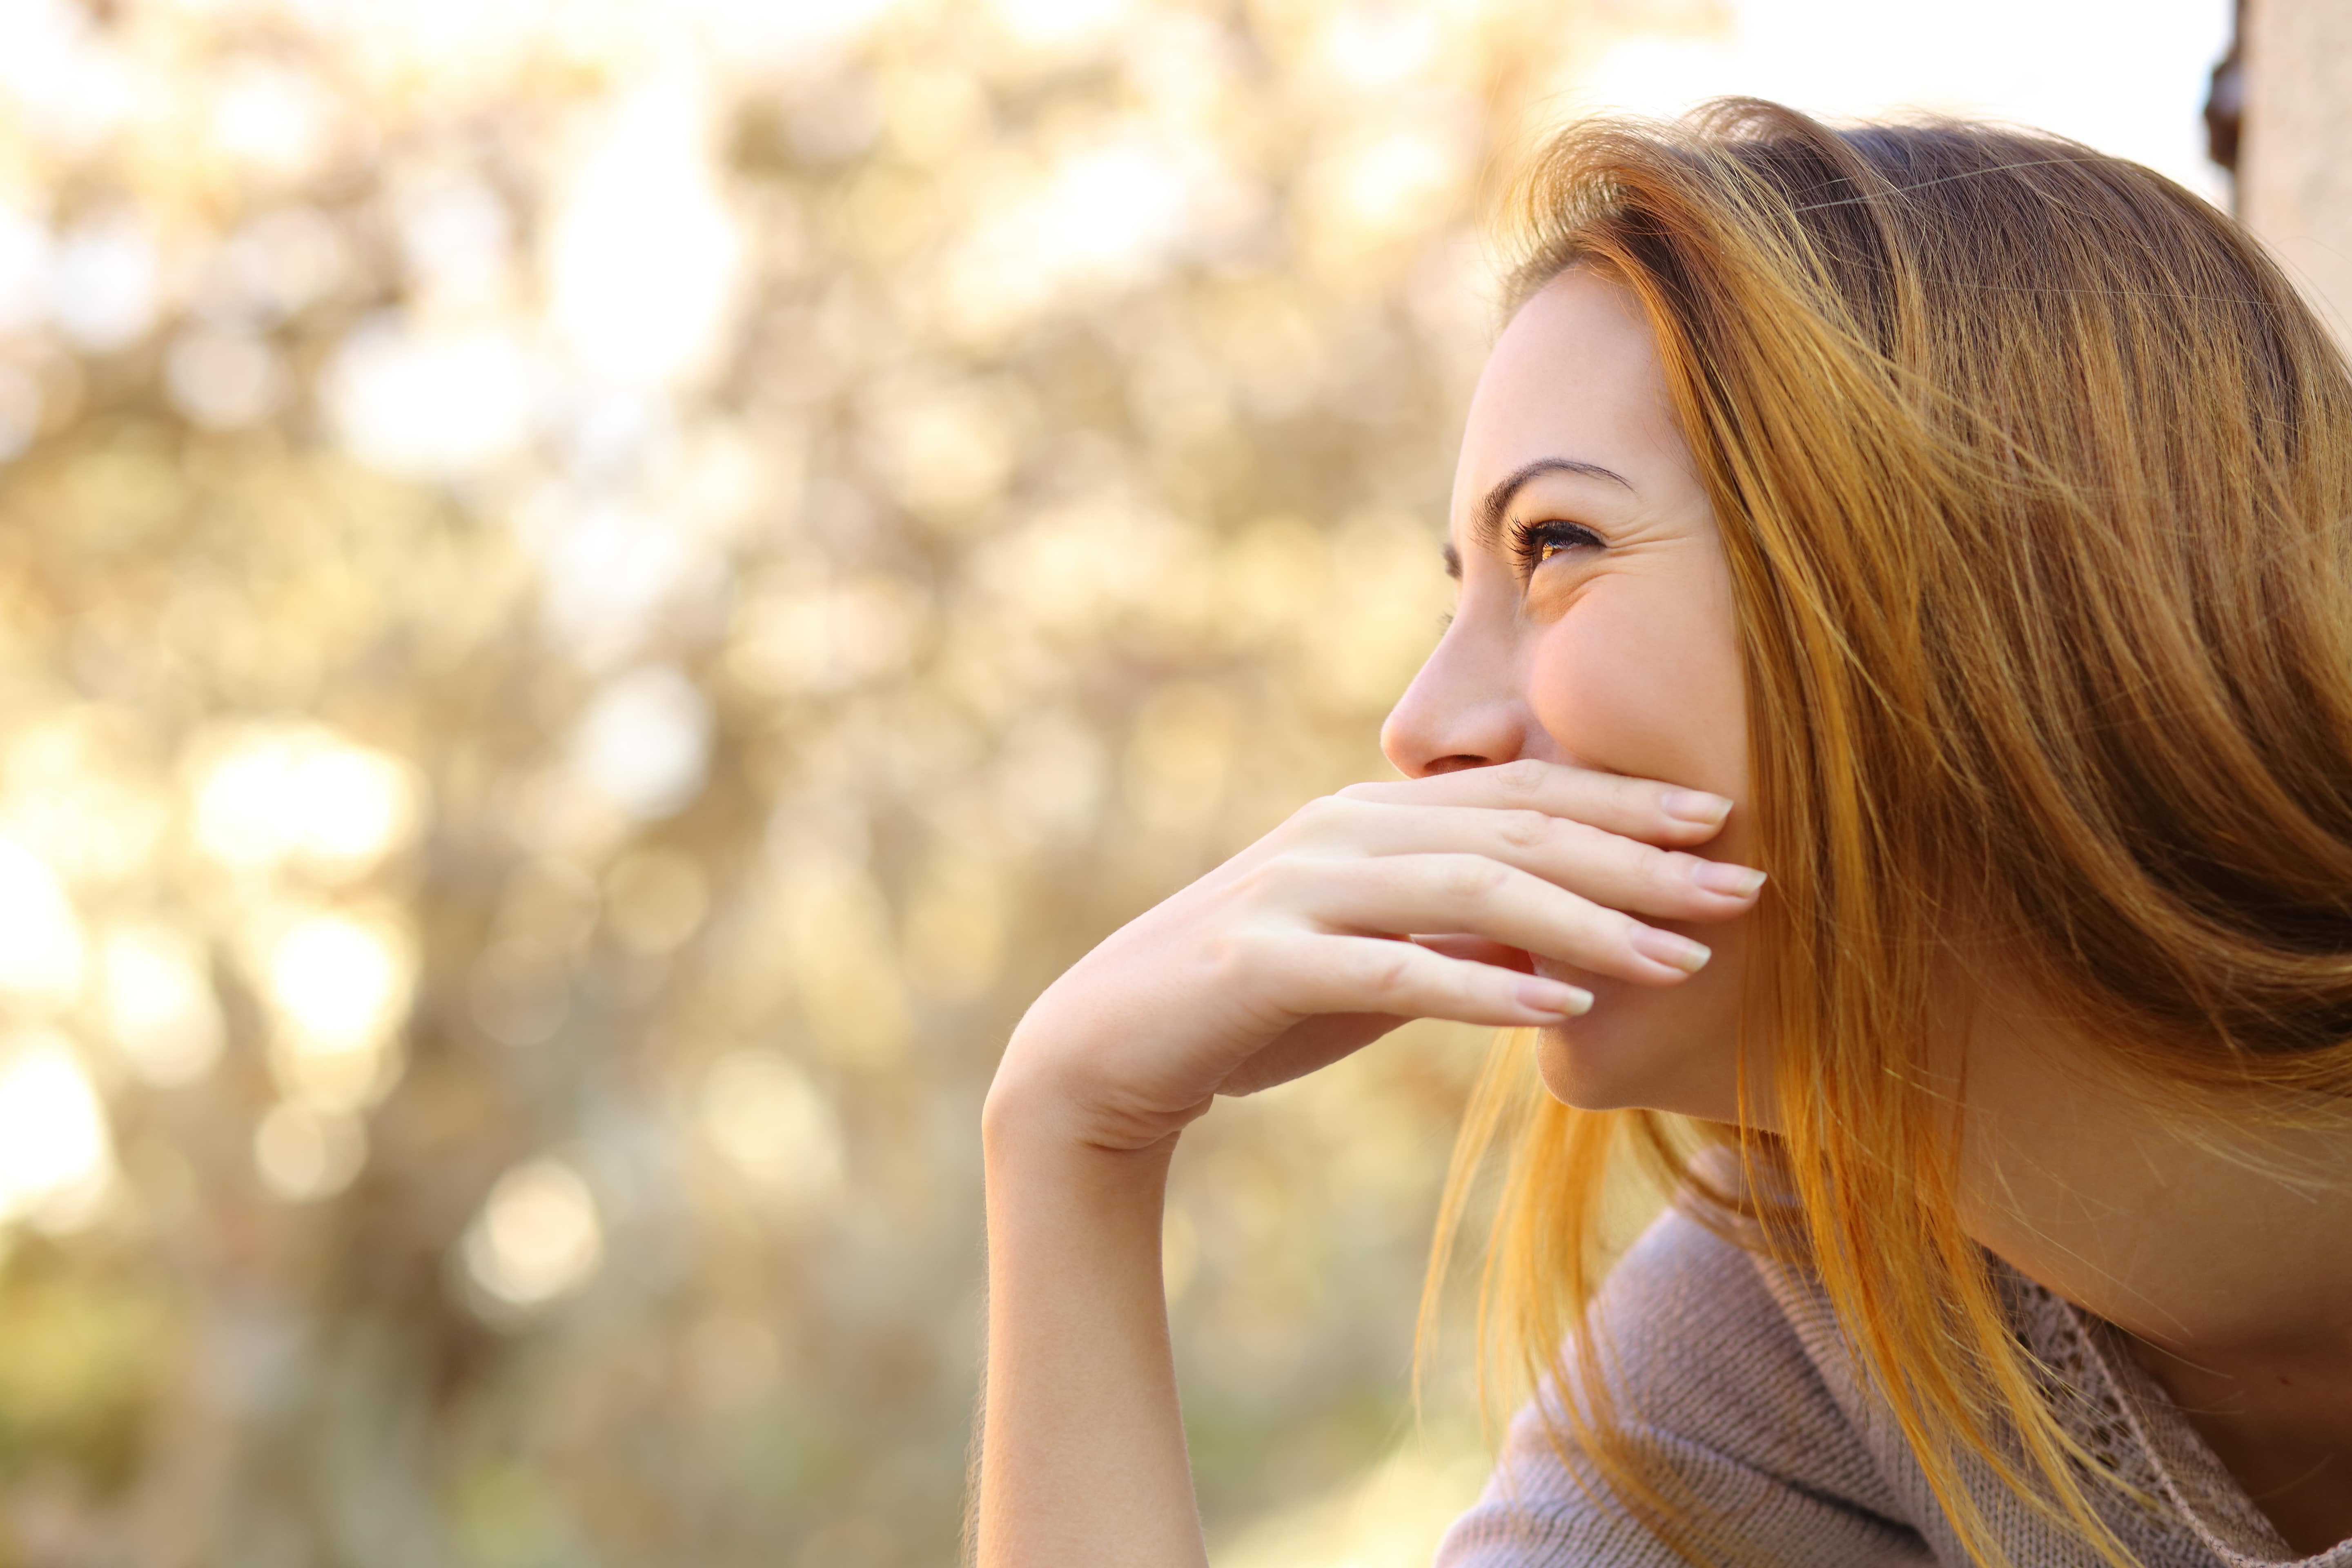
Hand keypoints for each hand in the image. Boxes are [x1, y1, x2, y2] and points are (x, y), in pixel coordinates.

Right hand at [984, 758, 1762, 1154]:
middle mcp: (1341, 831)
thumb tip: (1564, 944)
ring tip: (1677, 961)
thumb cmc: (1250, 1003)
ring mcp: (1298, 892)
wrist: (1105, 1047)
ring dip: (1583, 923)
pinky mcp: (1261, 962)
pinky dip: (1480, 989)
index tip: (1724, 824)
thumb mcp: (1370, 957)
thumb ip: (1454, 935)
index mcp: (1370, 817)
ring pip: (1466, 889)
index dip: (1626, 806)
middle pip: (1514, 830)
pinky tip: (1559, 1012)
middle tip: (1743, 884)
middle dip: (1637, 858)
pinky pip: (1390, 972)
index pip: (1519, 796)